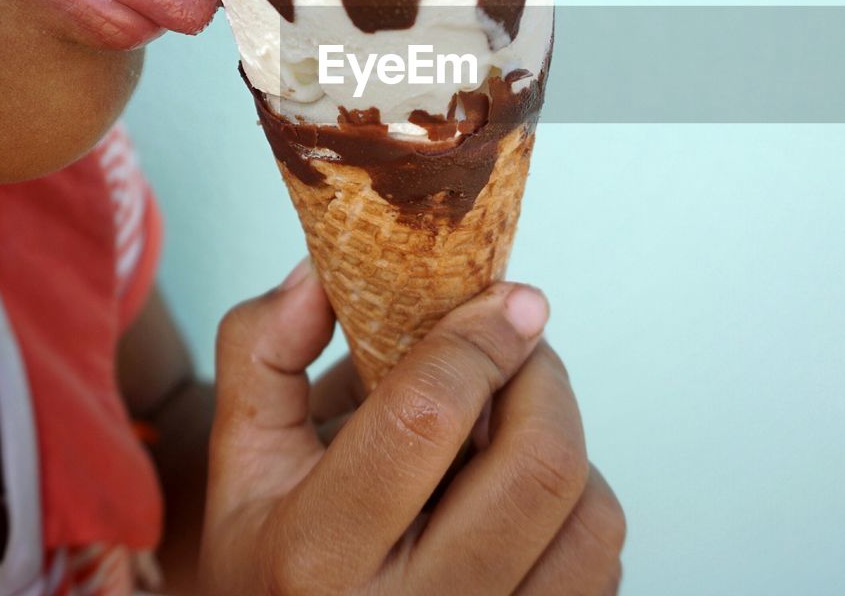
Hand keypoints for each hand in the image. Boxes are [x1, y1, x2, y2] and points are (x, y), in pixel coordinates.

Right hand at [200, 260, 625, 593]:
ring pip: (591, 518)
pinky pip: (603, 565)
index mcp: (318, 554)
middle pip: (537, 464)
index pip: (424, 417)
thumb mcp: (241, 457)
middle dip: (542, 378)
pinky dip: (581, 508)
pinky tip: (522, 497)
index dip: (478, 338)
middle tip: (519, 349)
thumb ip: (262, 350)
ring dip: (567, 446)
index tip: (507, 297)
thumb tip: (320, 277)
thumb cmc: (275, 558)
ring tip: (516, 427)